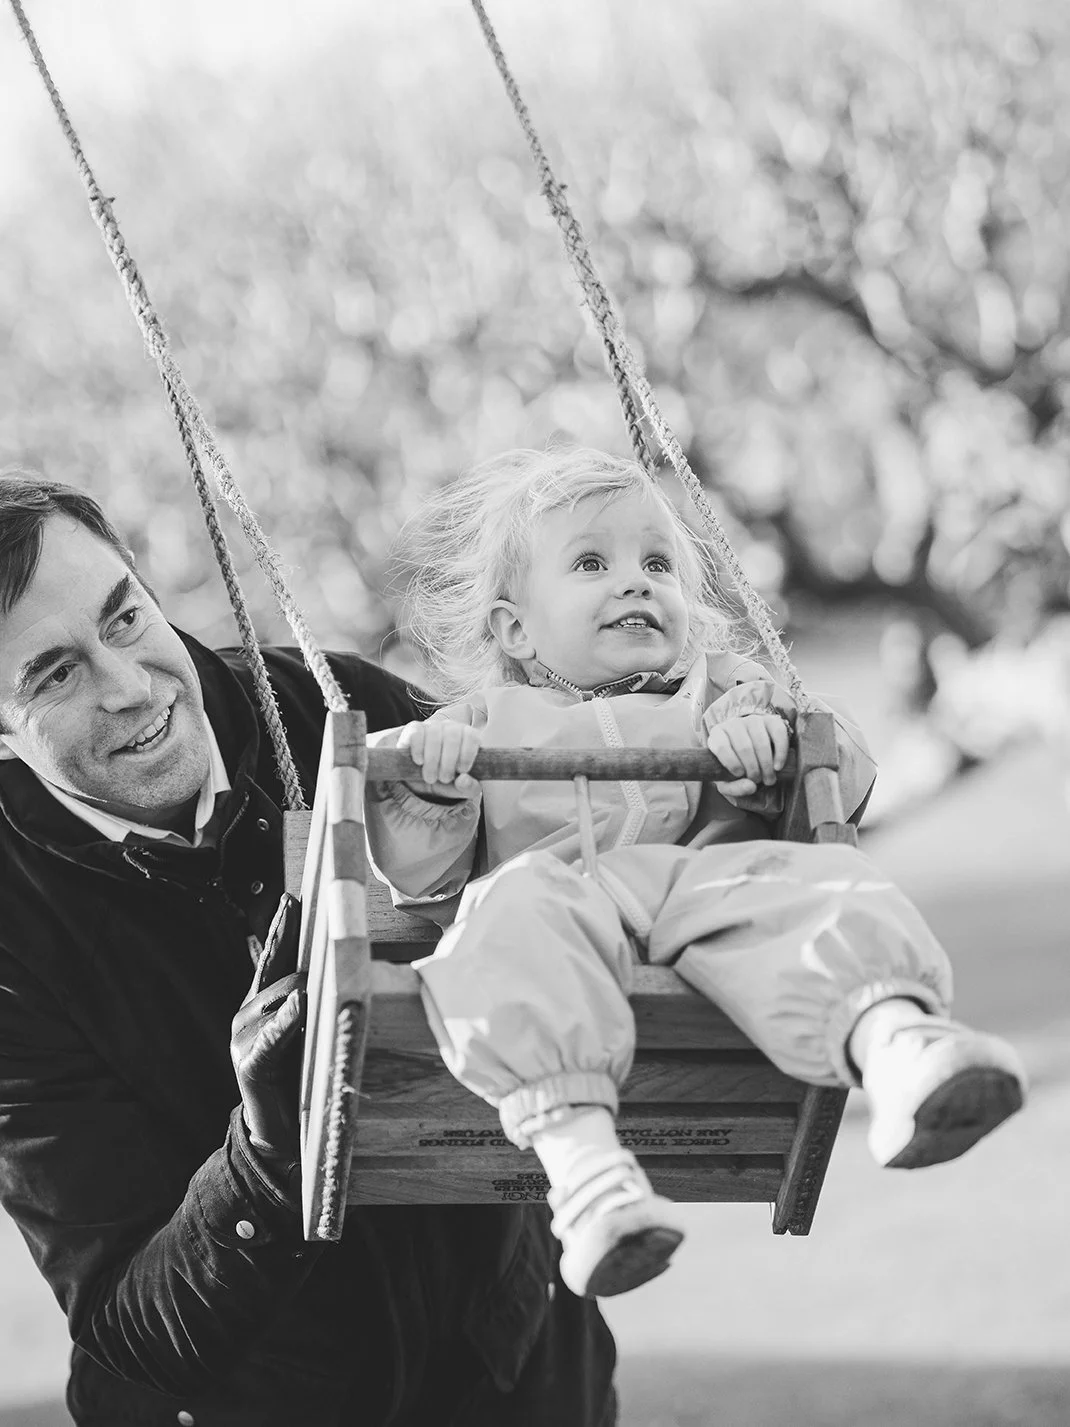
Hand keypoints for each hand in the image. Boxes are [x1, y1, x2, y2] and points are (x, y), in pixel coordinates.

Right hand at [231, 893, 304, 1163]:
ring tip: (319, 997)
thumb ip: (309, 1001)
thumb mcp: (305, 1031)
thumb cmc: (301, 1078)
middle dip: (309, 975)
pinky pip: (273, 1035)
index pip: (272, 958)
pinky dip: (287, 1019)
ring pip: (282, 1001)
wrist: (280, 1137)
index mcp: (260, 1005)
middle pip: (285, 979)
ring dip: (304, 998)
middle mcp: (246, 1015)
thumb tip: (331, 969)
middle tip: (330, 972)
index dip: (282, 928)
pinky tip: (300, 1003)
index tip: (292, 897)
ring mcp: (243, 1038)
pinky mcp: (250, 1063)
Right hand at [396, 719, 481, 798]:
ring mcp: (431, 727)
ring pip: (434, 733)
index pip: (471, 735)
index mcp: (467, 738)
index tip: (461, 770)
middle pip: (453, 735)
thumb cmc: (445, 781)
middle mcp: (450, 728)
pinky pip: (416, 732)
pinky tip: (419, 761)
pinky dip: (418, 748)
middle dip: (448, 761)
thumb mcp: (460, 789)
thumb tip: (464, 779)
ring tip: (430, 777)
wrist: (421, 781)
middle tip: (444, 779)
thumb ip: (468, 787)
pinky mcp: (413, 729)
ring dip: (432, 758)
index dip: (467, 753)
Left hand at [707, 713, 790, 797]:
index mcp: (717, 735)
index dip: (731, 762)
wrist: (751, 753)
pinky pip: (779, 733)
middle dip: (753, 769)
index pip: (721, 746)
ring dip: (766, 765)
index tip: (740, 774)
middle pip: (744, 747)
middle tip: (758, 781)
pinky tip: (778, 767)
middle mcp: (733, 724)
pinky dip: (780, 752)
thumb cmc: (736, 766)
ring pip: (761, 741)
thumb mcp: (728, 781)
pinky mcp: (771, 720)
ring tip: (769, 779)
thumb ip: (735, 788)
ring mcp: (753, 720)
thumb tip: (751, 787)